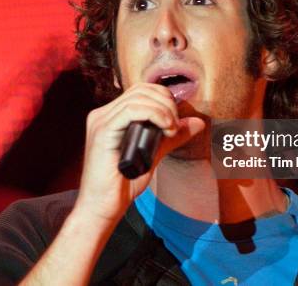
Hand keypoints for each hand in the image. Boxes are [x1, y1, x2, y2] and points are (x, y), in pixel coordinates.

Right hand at [75, 82, 204, 222]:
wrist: (104, 207)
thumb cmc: (123, 184)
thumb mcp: (154, 154)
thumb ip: (172, 136)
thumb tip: (197, 122)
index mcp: (112, 115)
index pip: (142, 91)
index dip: (164, 99)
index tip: (176, 121)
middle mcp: (103, 114)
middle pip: (141, 90)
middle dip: (166, 103)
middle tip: (175, 126)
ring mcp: (100, 120)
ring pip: (138, 97)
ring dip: (163, 110)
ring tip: (171, 130)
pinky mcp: (102, 130)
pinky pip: (131, 110)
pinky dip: (153, 114)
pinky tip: (164, 128)